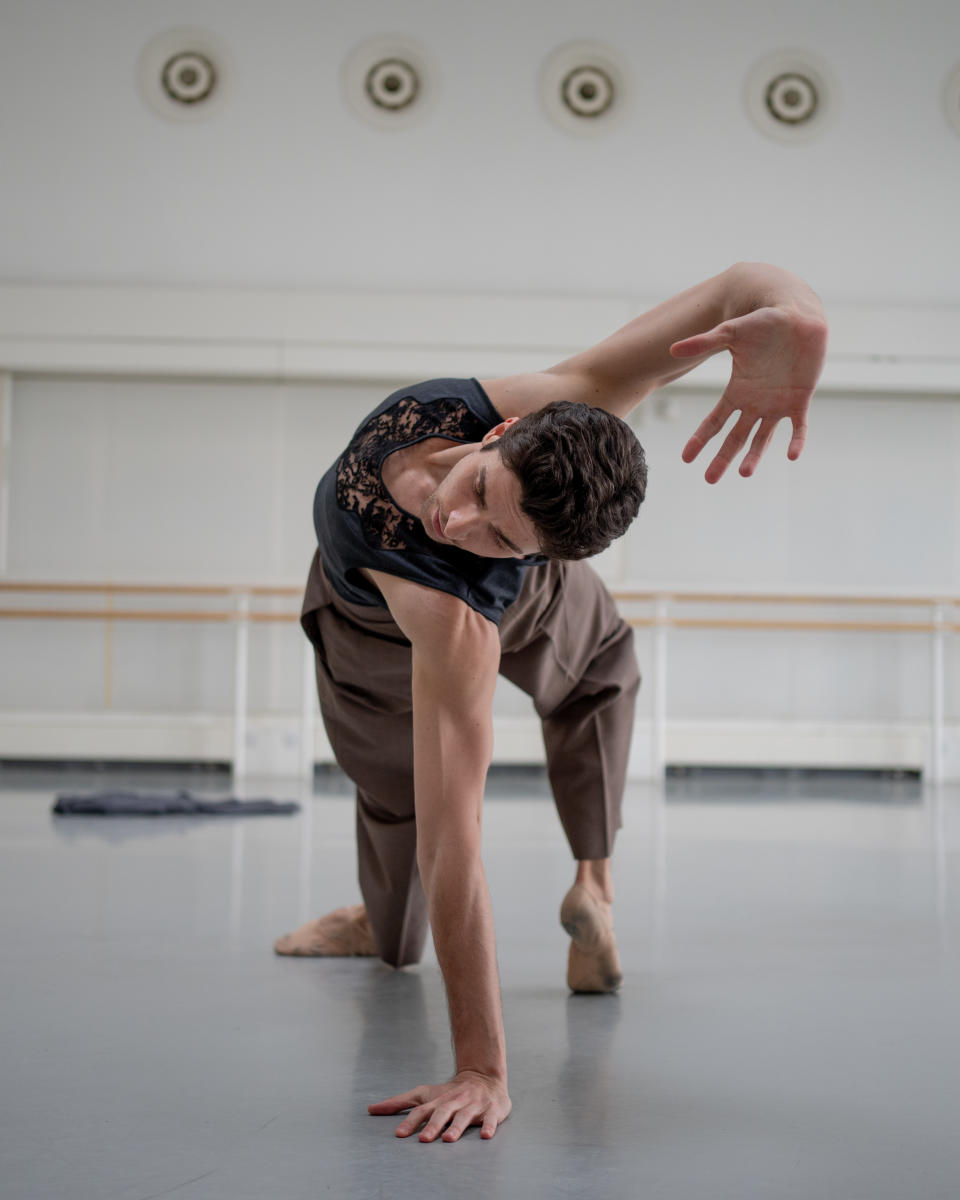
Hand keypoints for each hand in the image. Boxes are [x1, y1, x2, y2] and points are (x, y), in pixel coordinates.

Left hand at [368, 1070, 511, 1142]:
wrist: (483, 1077)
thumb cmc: (449, 1092)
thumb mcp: (424, 1094)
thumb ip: (399, 1103)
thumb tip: (371, 1109)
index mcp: (438, 1100)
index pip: (422, 1110)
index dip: (410, 1121)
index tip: (399, 1135)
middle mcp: (454, 1102)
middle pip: (442, 1113)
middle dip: (433, 1126)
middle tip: (424, 1140)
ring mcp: (473, 1105)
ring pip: (464, 1116)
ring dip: (457, 1127)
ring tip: (449, 1140)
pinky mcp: (492, 1110)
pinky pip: (491, 1119)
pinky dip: (489, 1126)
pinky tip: (485, 1136)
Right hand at [670, 305, 827, 482]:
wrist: (797, 315)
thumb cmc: (763, 321)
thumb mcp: (731, 333)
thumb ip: (704, 342)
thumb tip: (673, 349)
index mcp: (737, 391)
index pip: (714, 422)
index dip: (700, 440)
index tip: (686, 459)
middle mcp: (755, 403)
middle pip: (735, 437)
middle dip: (722, 459)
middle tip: (709, 480)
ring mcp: (777, 404)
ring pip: (763, 437)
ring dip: (754, 455)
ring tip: (744, 473)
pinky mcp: (800, 399)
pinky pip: (799, 426)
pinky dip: (796, 440)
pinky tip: (792, 455)